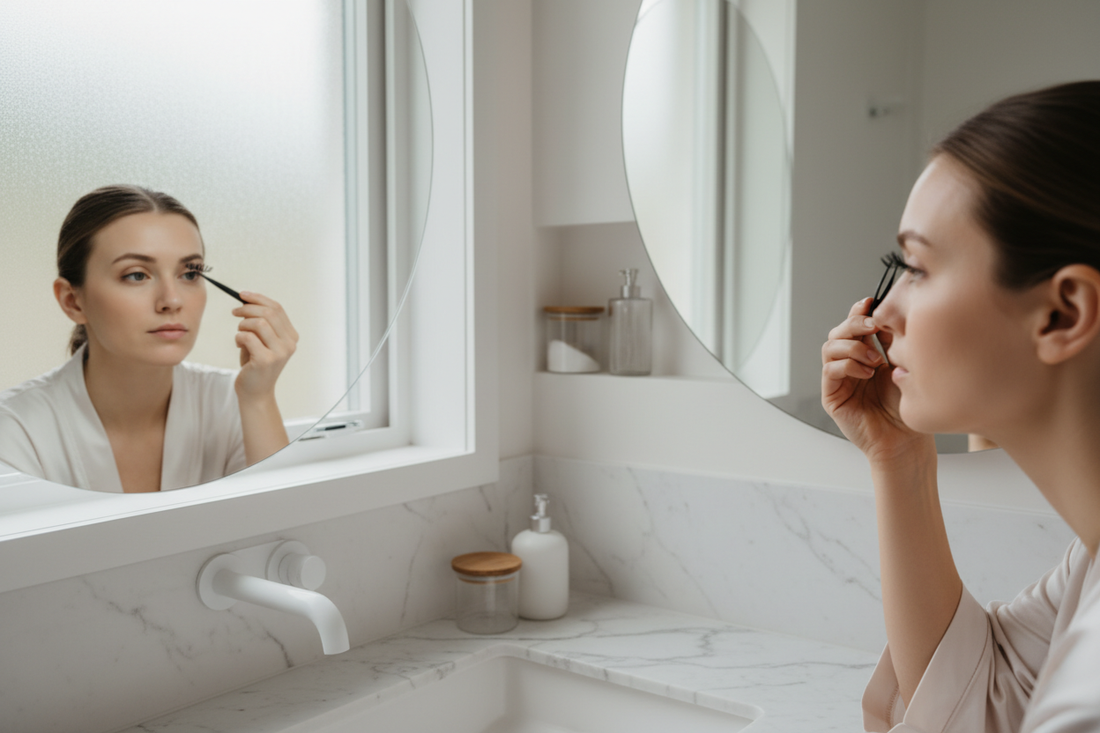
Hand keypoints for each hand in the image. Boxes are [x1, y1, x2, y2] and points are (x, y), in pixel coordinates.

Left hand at [231, 291, 297, 402]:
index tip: (242, 295)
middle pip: (268, 313)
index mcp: (291, 336)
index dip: (258, 298)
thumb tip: (246, 298)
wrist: (255, 391)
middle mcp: (289, 343)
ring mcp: (279, 352)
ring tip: (240, 334)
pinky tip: (239, 345)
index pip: (277, 308)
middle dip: (247, 308)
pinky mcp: (266, 360)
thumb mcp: (262, 340)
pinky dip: (238, 337)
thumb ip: (261, 322)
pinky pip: (247, 337)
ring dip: (242, 325)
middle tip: (235, 312)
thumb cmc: (255, 363)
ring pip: (258, 323)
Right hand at [821, 298, 926, 460]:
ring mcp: (838, 379)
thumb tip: (887, 311)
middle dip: (854, 324)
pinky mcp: (832, 395)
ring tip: (875, 360)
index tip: (871, 302)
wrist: (905, 439)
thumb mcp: (902, 365)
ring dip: (852, 347)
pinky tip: (866, 373)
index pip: (855, 326)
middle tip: (872, 327)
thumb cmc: (907, 406)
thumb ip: (892, 340)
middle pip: (838, 332)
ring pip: (830, 347)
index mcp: (866, 354)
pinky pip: (830, 370)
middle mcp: (849, 364)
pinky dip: (848, 365)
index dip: (859, 312)